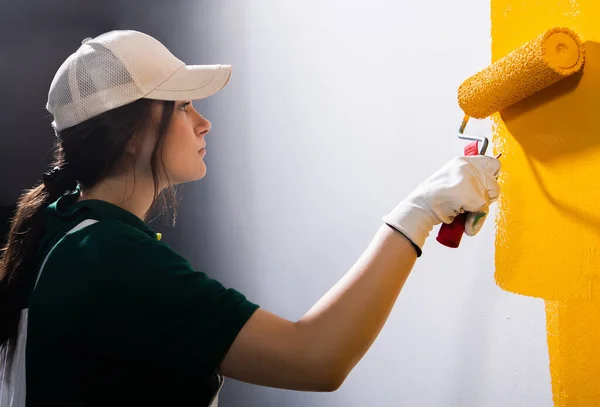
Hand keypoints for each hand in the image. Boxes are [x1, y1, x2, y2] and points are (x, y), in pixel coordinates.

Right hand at [382, 156, 500, 254]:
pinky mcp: (473, 195)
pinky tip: (460, 216)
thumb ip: (470, 181)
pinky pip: (483, 210)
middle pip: (495, 183)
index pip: (492, 163)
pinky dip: (474, 219)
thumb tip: (487, 191)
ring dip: (479, 209)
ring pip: (490, 197)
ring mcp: (471, 179)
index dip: (491, 177)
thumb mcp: (452, 181)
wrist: (420, 208)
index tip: (485, 187)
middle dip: (488, 196)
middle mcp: (468, 166)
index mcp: (463, 161)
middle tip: (473, 202)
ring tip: (462, 210)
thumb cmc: (433, 199)